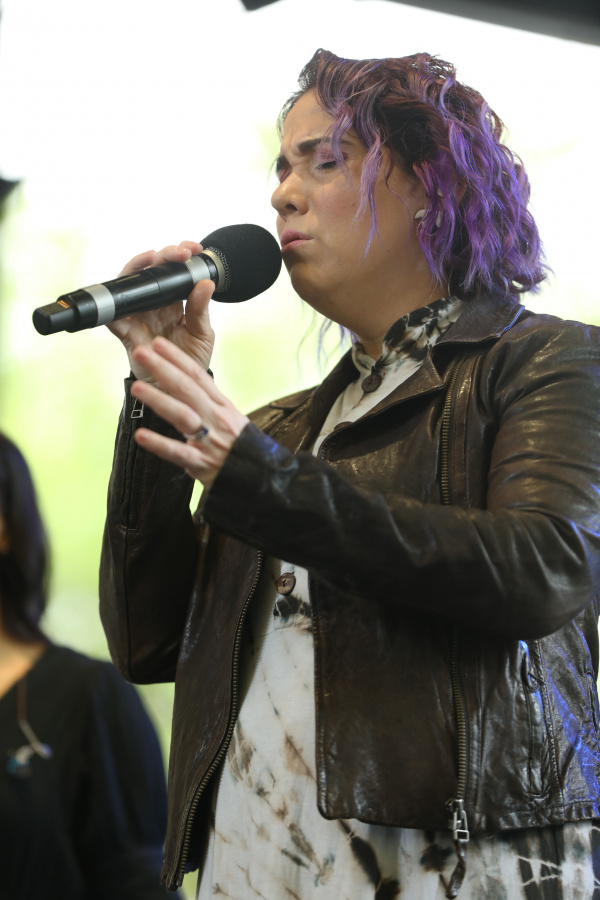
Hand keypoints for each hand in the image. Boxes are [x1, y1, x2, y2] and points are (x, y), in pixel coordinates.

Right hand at [108, 241, 214, 381]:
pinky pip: (114, 317)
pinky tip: (123, 293)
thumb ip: (200, 310)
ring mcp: (138, 316)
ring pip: (130, 285)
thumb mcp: (202, 334)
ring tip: (151, 258)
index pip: (175, 273)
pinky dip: (113, 305)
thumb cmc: (190, 360)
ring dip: (138, 267)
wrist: (177, 390)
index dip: (181, 257)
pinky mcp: (126, 333)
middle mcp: (155, 305)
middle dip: (163, 256)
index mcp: (175, 302)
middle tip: (179, 253)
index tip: (194, 249)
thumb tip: (207, 283)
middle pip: (151, 272)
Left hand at [130, 336, 249, 488]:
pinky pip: (178, 453)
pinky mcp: (203, 464)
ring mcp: (210, 441)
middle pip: (187, 388)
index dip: (177, 358)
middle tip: (141, 352)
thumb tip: (188, 389)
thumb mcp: (233, 421)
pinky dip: (159, 444)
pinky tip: (141, 435)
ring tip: (136, 387)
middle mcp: (217, 419)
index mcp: (224, 407)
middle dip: (163, 368)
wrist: (264, 480)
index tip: (158, 343)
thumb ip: (210, 406)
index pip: (198, 376)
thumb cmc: (244, 450)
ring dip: (158, 400)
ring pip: (182, 415)